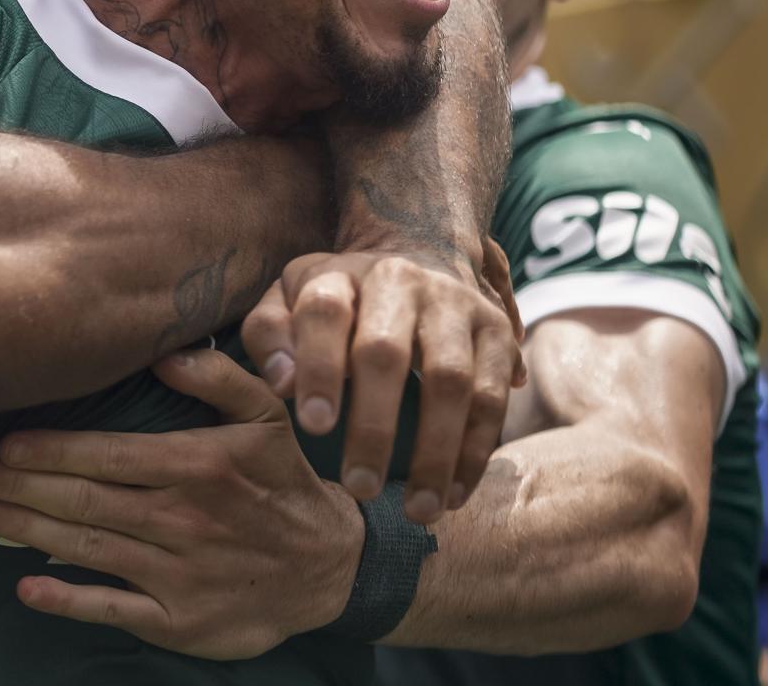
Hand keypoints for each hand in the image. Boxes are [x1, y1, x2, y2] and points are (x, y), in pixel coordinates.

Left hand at [0, 348, 362, 659]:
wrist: (328, 566)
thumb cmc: (282, 482)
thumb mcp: (268, 417)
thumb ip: (219, 378)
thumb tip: (163, 351)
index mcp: (200, 465)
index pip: (109, 455)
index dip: (51, 450)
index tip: (3, 441)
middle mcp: (183, 520)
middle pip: (82, 501)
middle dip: (14, 486)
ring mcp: (178, 575)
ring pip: (86, 548)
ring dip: (22, 530)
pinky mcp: (179, 621)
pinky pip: (113, 609)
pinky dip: (66, 599)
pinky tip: (25, 586)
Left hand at [241, 240, 524, 521]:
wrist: (418, 257)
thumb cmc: (339, 302)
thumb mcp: (290, 301)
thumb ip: (270, 335)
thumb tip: (282, 385)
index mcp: (342, 274)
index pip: (325, 312)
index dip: (318, 367)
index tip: (313, 425)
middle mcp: (401, 281)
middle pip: (386, 351)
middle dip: (373, 425)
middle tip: (359, 486)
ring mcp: (455, 304)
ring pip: (450, 380)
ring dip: (435, 451)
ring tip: (417, 510)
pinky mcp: (497, 331)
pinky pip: (491, 397)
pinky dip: (475, 451)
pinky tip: (454, 495)